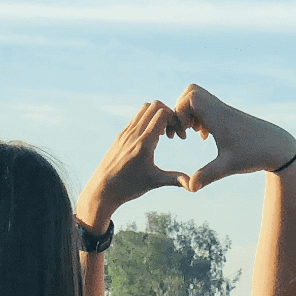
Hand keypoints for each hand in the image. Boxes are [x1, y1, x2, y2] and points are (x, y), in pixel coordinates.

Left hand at [81, 101, 187, 227]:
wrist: (102, 190)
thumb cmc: (129, 187)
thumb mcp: (154, 182)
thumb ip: (175, 179)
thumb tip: (193, 185)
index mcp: (144, 143)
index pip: (162, 113)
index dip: (176, 120)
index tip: (179, 136)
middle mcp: (133, 133)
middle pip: (154, 106)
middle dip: (169, 114)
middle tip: (173, 132)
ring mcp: (125, 133)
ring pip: (144, 109)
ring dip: (157, 116)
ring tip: (163, 135)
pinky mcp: (120, 135)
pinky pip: (136, 118)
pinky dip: (148, 121)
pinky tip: (152, 138)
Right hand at [173, 85, 295, 191]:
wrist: (278, 148)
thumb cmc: (254, 155)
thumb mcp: (228, 166)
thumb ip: (207, 175)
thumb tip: (189, 188)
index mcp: (218, 116)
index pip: (190, 97)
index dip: (180, 112)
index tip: (186, 133)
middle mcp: (220, 109)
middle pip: (191, 91)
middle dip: (181, 109)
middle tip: (186, 130)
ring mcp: (224, 111)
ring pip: (199, 98)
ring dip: (191, 113)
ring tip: (196, 133)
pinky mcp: (229, 117)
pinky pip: (208, 107)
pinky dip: (201, 117)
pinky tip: (207, 135)